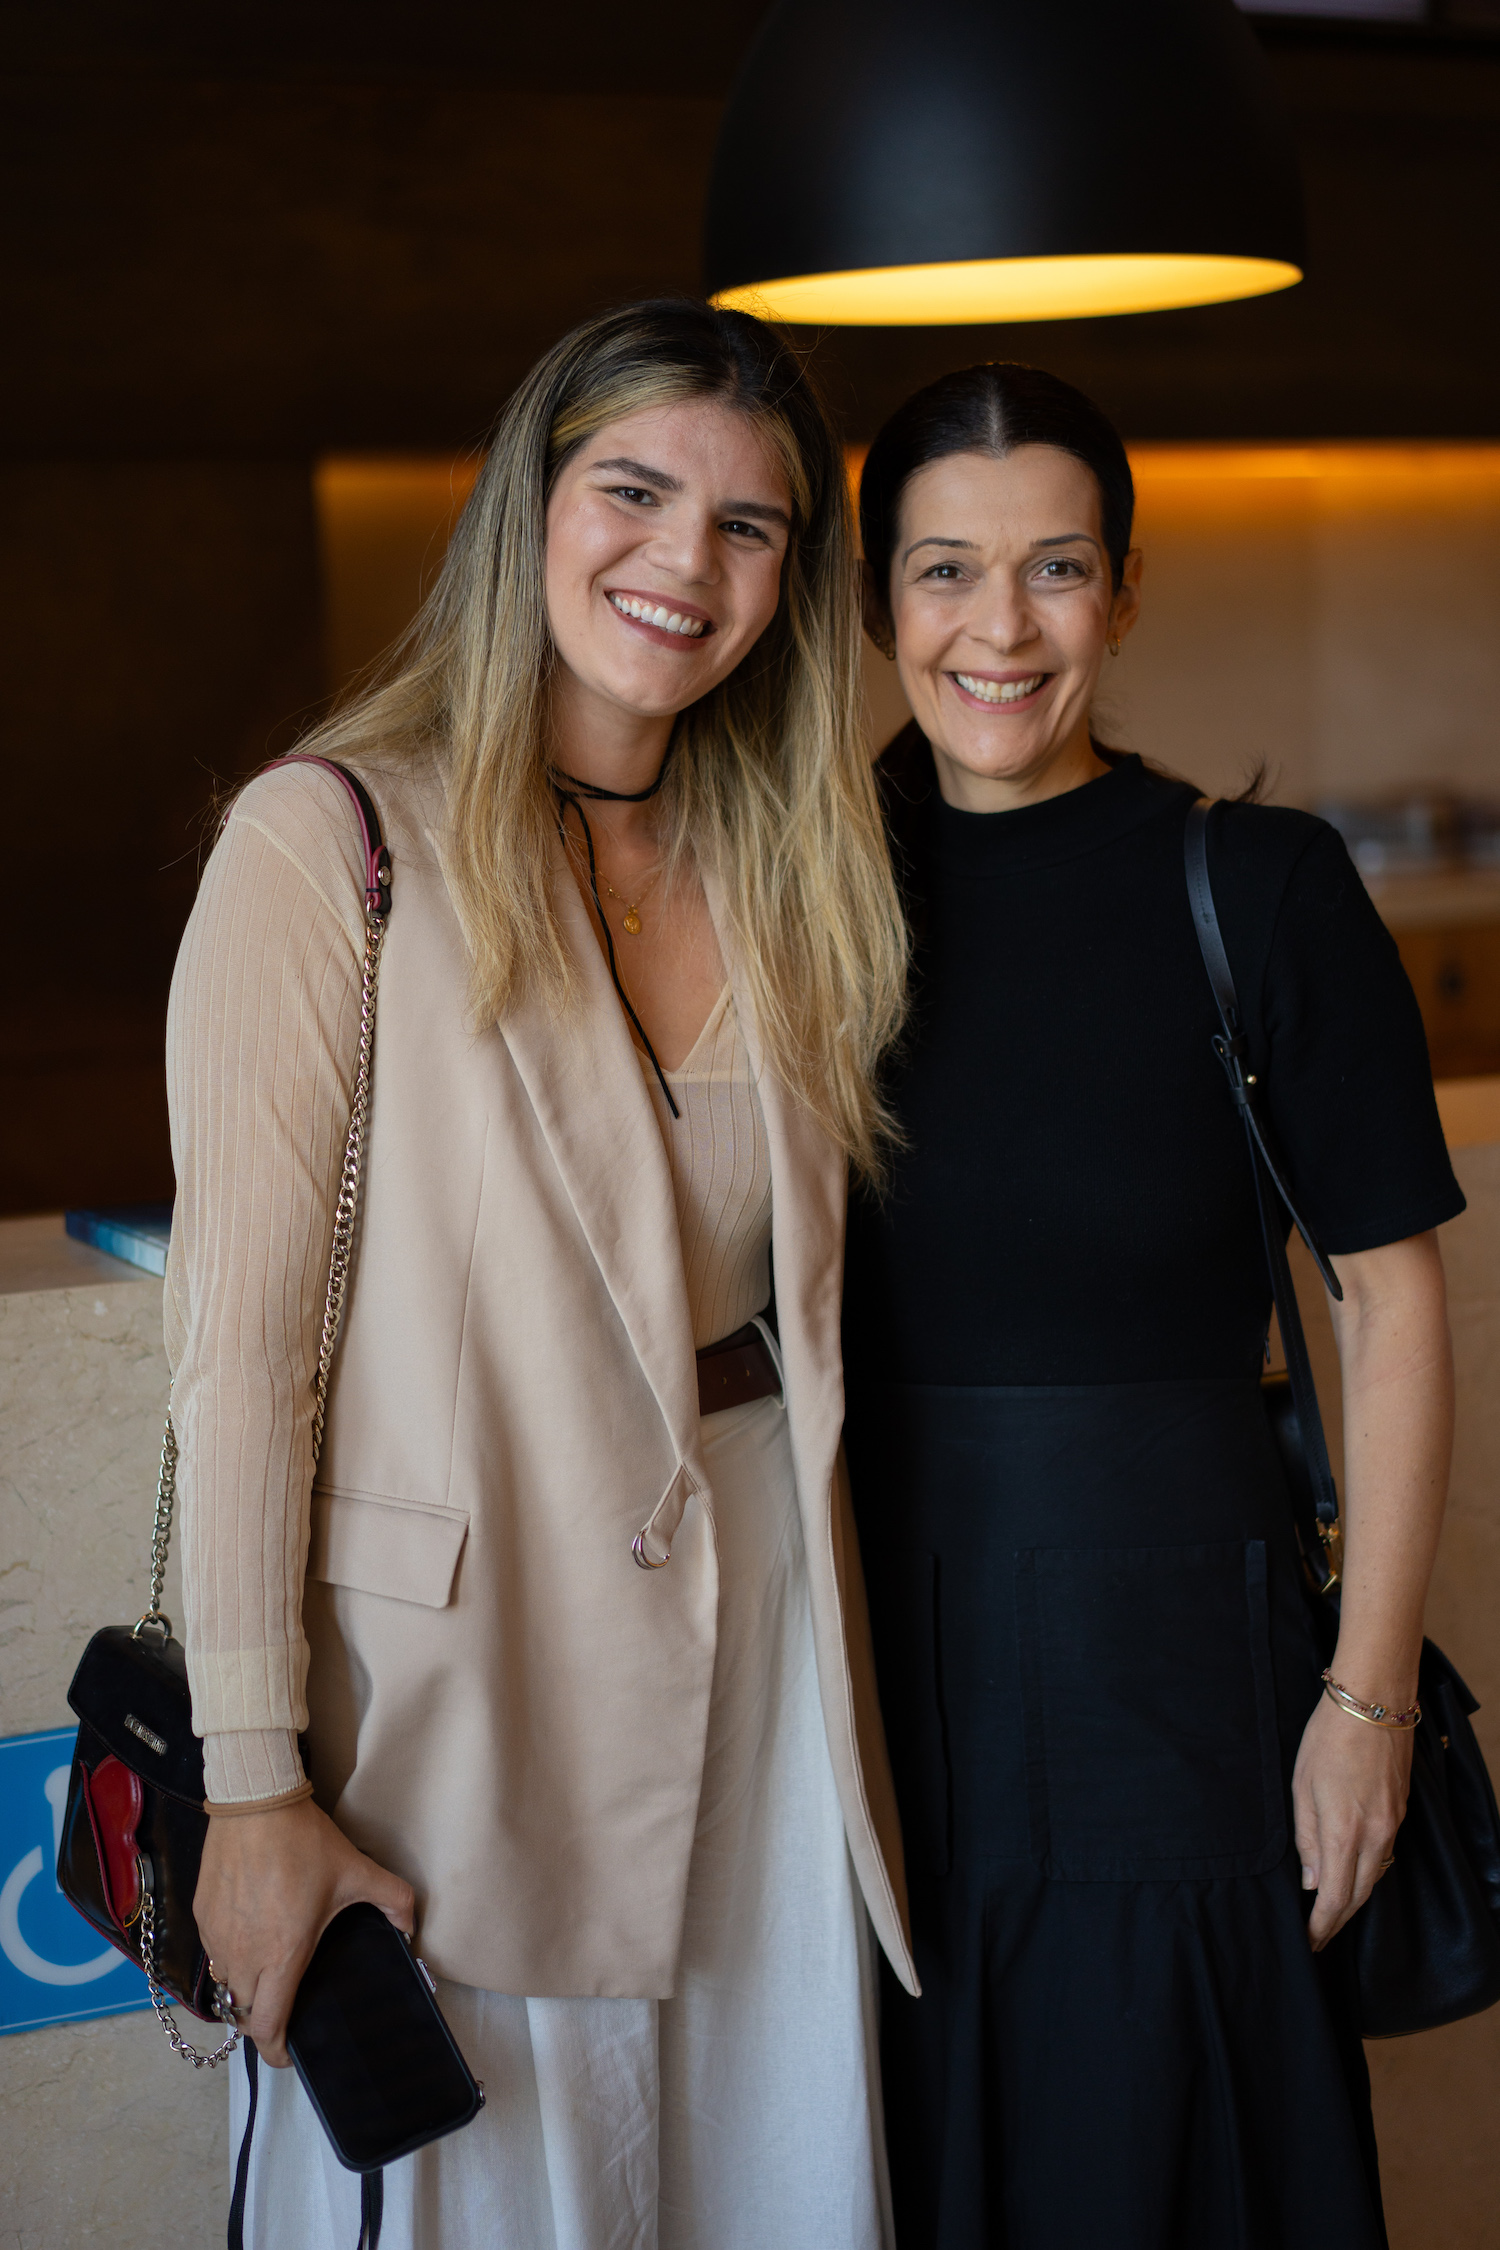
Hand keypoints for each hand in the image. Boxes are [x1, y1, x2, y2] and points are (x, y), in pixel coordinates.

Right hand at [194, 1798, 414, 2066]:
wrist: (254, 1803)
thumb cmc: (303, 1841)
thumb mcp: (357, 1870)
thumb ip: (393, 1900)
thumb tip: (411, 1925)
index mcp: (282, 1955)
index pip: (268, 2026)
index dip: (277, 2051)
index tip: (288, 2054)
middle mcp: (244, 1956)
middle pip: (244, 2012)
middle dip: (262, 2018)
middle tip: (284, 2006)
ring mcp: (217, 1937)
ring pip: (225, 1984)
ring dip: (244, 1988)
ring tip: (267, 1971)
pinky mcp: (202, 1916)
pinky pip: (212, 1952)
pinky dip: (228, 1957)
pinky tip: (249, 1935)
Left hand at [1292, 1690, 1412, 1950]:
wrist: (1374, 1703)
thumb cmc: (1328, 1738)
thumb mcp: (1301, 1786)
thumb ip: (1307, 1838)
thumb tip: (1312, 1882)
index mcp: (1345, 1832)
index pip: (1336, 1899)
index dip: (1322, 1926)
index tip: (1309, 1942)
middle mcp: (1376, 1835)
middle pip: (1359, 1895)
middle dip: (1338, 1920)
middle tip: (1318, 1935)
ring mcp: (1393, 1824)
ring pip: (1375, 1876)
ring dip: (1354, 1898)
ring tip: (1331, 1912)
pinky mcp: (1401, 1811)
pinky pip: (1385, 1855)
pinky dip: (1367, 1872)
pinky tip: (1352, 1873)